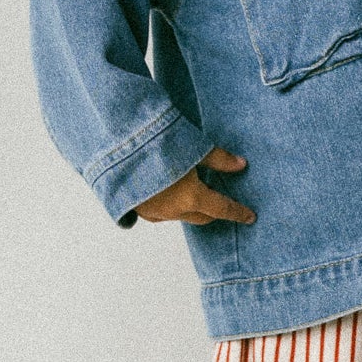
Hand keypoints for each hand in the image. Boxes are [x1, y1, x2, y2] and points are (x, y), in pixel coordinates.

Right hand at [136, 147, 255, 226]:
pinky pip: (160, 213)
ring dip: (190, 208)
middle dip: (213, 211)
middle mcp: (173, 211)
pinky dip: (170, 205)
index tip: (250, 217)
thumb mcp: (192, 146)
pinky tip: (167, 191)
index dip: (238, 212)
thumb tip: (241, 164)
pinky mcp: (135, 208)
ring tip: (193, 192)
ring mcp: (152, 213)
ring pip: (179, 215)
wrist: (112, 147)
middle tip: (222, 203)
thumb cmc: (154, 143)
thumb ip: (218, 158)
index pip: (222, 209)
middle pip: (201, 216)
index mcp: (191, 198)